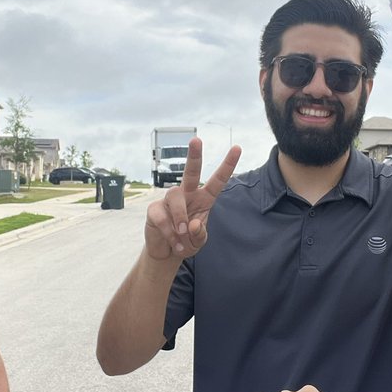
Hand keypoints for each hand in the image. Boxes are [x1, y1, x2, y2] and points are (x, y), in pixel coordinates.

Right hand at [144, 137, 240, 260]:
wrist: (166, 252)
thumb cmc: (187, 241)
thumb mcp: (198, 241)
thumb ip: (199, 234)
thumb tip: (192, 224)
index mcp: (204, 198)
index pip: (218, 180)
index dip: (227, 165)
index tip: (237, 148)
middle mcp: (187, 194)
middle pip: (191, 172)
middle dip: (194, 156)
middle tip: (196, 140)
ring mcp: (169, 200)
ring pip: (175, 197)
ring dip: (180, 217)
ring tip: (182, 235)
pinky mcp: (154, 209)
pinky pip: (162, 215)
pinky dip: (169, 232)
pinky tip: (174, 242)